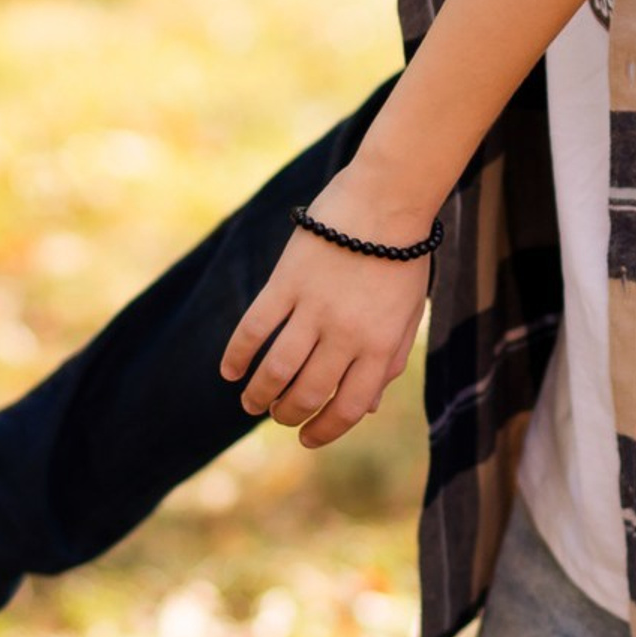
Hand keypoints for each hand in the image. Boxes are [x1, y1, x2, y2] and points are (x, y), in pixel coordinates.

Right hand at [218, 179, 431, 446]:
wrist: (388, 197)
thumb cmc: (402, 257)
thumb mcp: (407, 314)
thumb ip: (388, 360)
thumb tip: (367, 407)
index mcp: (379, 345)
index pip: (349, 408)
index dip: (325, 431)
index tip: (307, 439)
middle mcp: (346, 333)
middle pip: (307, 393)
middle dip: (287, 414)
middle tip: (277, 417)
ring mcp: (314, 308)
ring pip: (276, 369)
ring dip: (258, 394)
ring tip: (250, 403)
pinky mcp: (286, 281)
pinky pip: (254, 327)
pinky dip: (237, 354)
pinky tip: (229, 371)